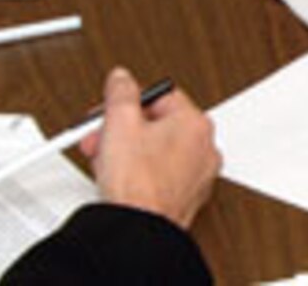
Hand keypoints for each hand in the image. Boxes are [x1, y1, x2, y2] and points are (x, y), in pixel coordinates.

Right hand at [79, 67, 219, 228]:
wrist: (138, 229)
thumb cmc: (137, 183)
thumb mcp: (119, 120)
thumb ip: (121, 90)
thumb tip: (122, 79)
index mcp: (195, 124)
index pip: (160, 96)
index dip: (128, 101)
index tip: (112, 108)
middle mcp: (204, 149)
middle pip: (158, 123)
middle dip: (124, 128)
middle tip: (103, 134)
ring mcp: (197, 177)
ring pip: (157, 149)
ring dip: (128, 149)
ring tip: (107, 158)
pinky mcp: (185, 198)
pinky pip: (160, 174)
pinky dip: (140, 172)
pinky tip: (120, 178)